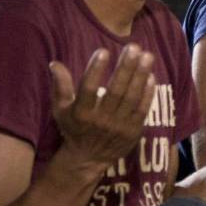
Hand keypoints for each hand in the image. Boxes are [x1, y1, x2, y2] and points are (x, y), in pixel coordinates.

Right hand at [50, 44, 156, 173]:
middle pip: (115, 91)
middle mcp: (100, 120)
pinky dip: (147, 92)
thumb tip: (55, 63)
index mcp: (81, 113)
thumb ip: (60, 87)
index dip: (95, 70)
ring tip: (147, 56)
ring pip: (132, 98)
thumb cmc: (74, 128)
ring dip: (140, 75)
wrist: (88, 158)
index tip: (103, 50)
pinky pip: (142, 109)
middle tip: (134, 47)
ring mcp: (119, 126)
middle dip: (126, 67)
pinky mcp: (133, 131)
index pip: (88, 89)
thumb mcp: (61, 110)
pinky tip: (151, 75)